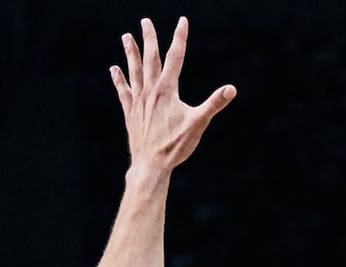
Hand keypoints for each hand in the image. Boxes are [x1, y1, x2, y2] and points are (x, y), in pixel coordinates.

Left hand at [111, 17, 234, 173]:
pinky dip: (119, 80)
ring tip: (126, 37)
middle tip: (145, 21)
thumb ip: (214, 104)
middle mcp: (150, 91)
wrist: (151, 165)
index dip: (180, 37)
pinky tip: (114, 69)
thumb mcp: (198, 124)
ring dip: (131, 53)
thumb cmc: (175, 146)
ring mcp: (139, 102)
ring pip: (134, 71)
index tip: (182, 21)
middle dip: (149, 38)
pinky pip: (124, 92)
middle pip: (150, 59)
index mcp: (167, 90)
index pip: (175, 57)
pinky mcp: (131, 114)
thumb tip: (231, 89)